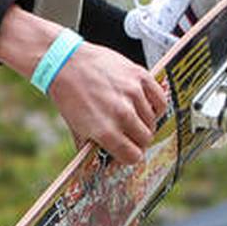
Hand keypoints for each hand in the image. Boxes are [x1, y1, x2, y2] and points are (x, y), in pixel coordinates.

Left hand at [0, 5, 166, 164]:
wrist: (66, 62)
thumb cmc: (68, 93)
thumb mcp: (75, 126)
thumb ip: (91, 146)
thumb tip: (103, 163)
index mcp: (104, 130)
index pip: (133, 156)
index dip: (129, 155)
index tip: (126, 151)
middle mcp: (121, 114)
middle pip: (145, 139)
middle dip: (137, 140)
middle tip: (128, 133)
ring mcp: (133, 94)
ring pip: (153, 121)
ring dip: (144, 122)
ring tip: (130, 115)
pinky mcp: (140, 77)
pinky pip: (160, 100)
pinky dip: (155, 106)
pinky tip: (144, 105)